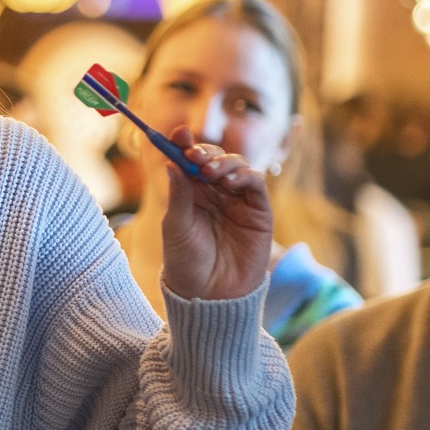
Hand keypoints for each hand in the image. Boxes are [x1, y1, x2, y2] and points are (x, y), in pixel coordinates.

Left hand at [156, 131, 272, 300]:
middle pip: (213, 158)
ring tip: (209, 171)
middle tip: (194, 154)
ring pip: (236, 165)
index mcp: (190, 194)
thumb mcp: (176, 227)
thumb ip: (178, 195)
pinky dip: (244, 175)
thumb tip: (171, 163)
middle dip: (204, 151)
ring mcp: (237, 201)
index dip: (183, 145)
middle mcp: (214, 193)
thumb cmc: (187, 263)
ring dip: (223, 161)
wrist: (210, 295)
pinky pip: (255, 184)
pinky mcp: (258, 211)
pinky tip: (230, 181)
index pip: (188, 161)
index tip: (177, 135)